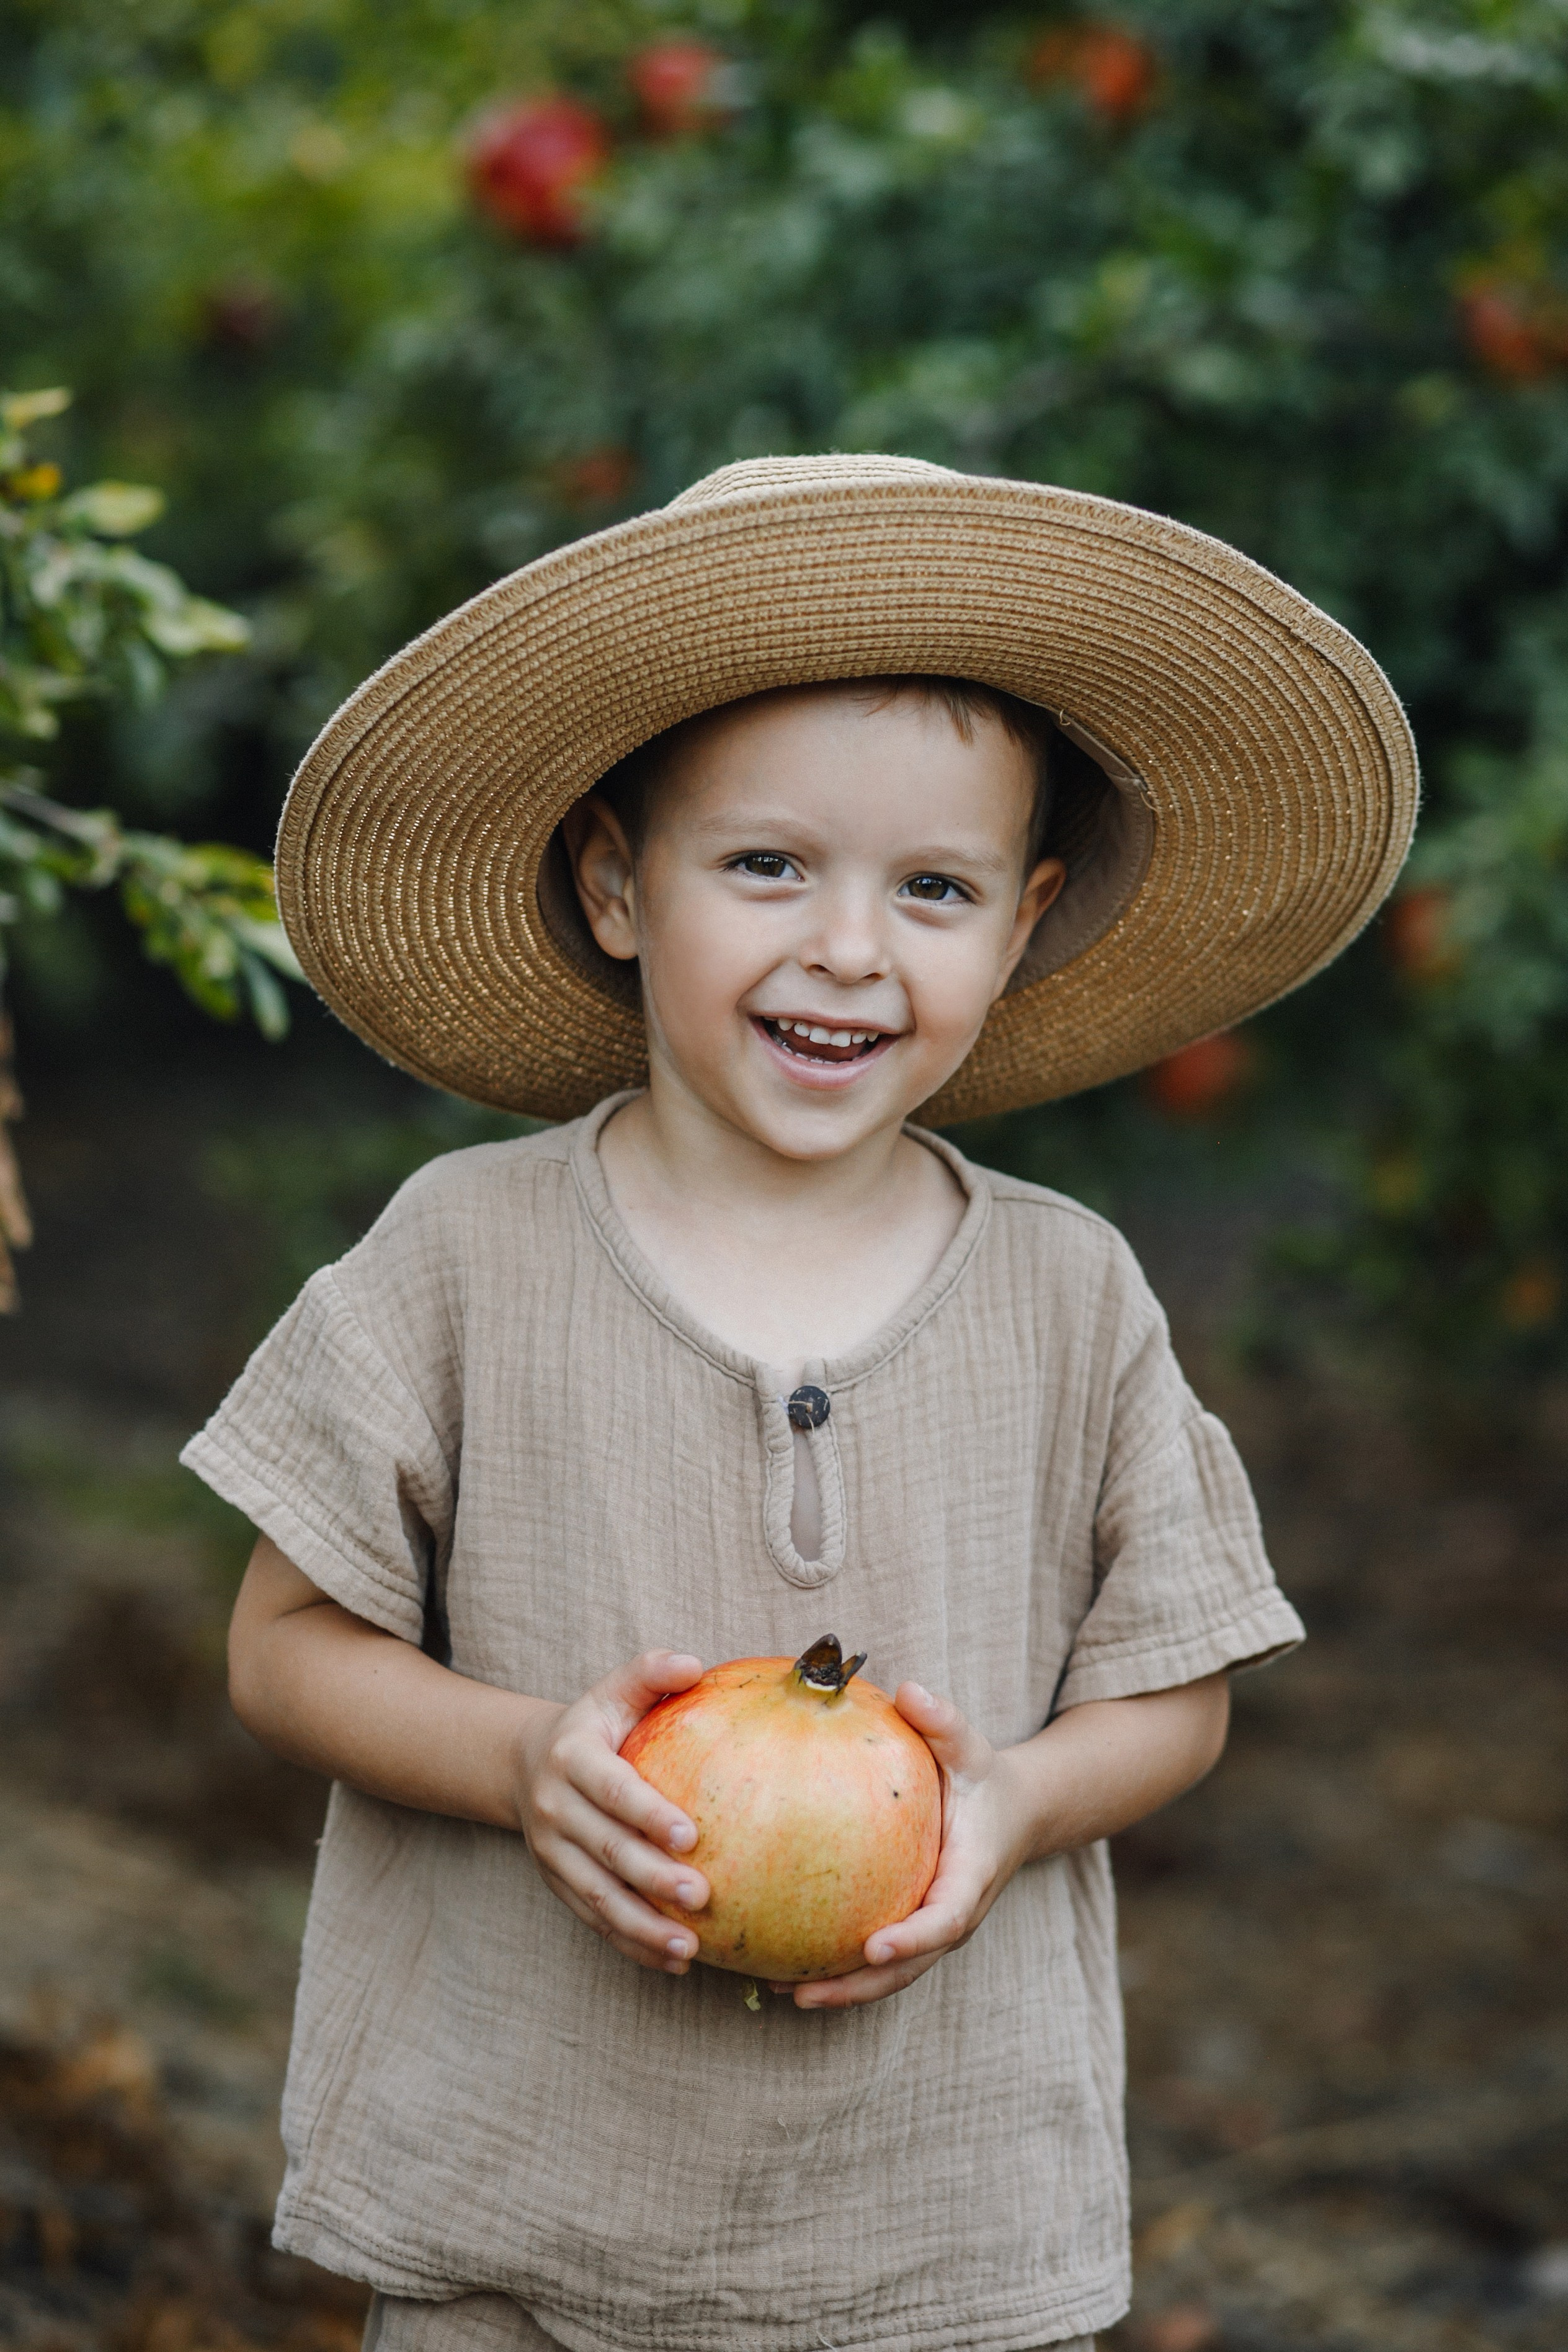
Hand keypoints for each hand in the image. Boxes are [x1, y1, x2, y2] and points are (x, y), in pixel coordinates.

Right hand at [514, 1650, 711, 1974]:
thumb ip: (651, 1672)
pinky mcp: (558, 1884)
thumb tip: (694, 1666)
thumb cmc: (595, 1726)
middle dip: (654, 1877)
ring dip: (643, 1926)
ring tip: (689, 1946)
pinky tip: (673, 1961)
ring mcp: (552, 1853)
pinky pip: (594, 1921)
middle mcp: (554, 1808)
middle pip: (607, 1850)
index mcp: (571, 1757)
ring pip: (598, 1897)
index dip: (648, 1813)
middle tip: (702, 1896)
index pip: (612, 1789)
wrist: (526, 1764)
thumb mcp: (614, 1690)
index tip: (692, 1835)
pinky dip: (631, 1944)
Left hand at [779, 1682, 1028, 2010]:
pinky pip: (878, 1959)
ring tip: (777, 1991)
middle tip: (801, 1992)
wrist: (1014, 1813)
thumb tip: (910, 1691)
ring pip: (890, 1974)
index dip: (911, 1939)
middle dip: (858, 1986)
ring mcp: (934, 1928)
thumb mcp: (970, 1746)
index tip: (871, 1946)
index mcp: (969, 1875)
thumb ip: (944, 1721)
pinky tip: (784, 1966)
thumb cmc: (982, 1776)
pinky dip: (839, 1971)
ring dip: (840, 1990)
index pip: (944, 1918)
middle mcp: (953, 1914)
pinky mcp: (914, 1927)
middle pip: (908, 1966)